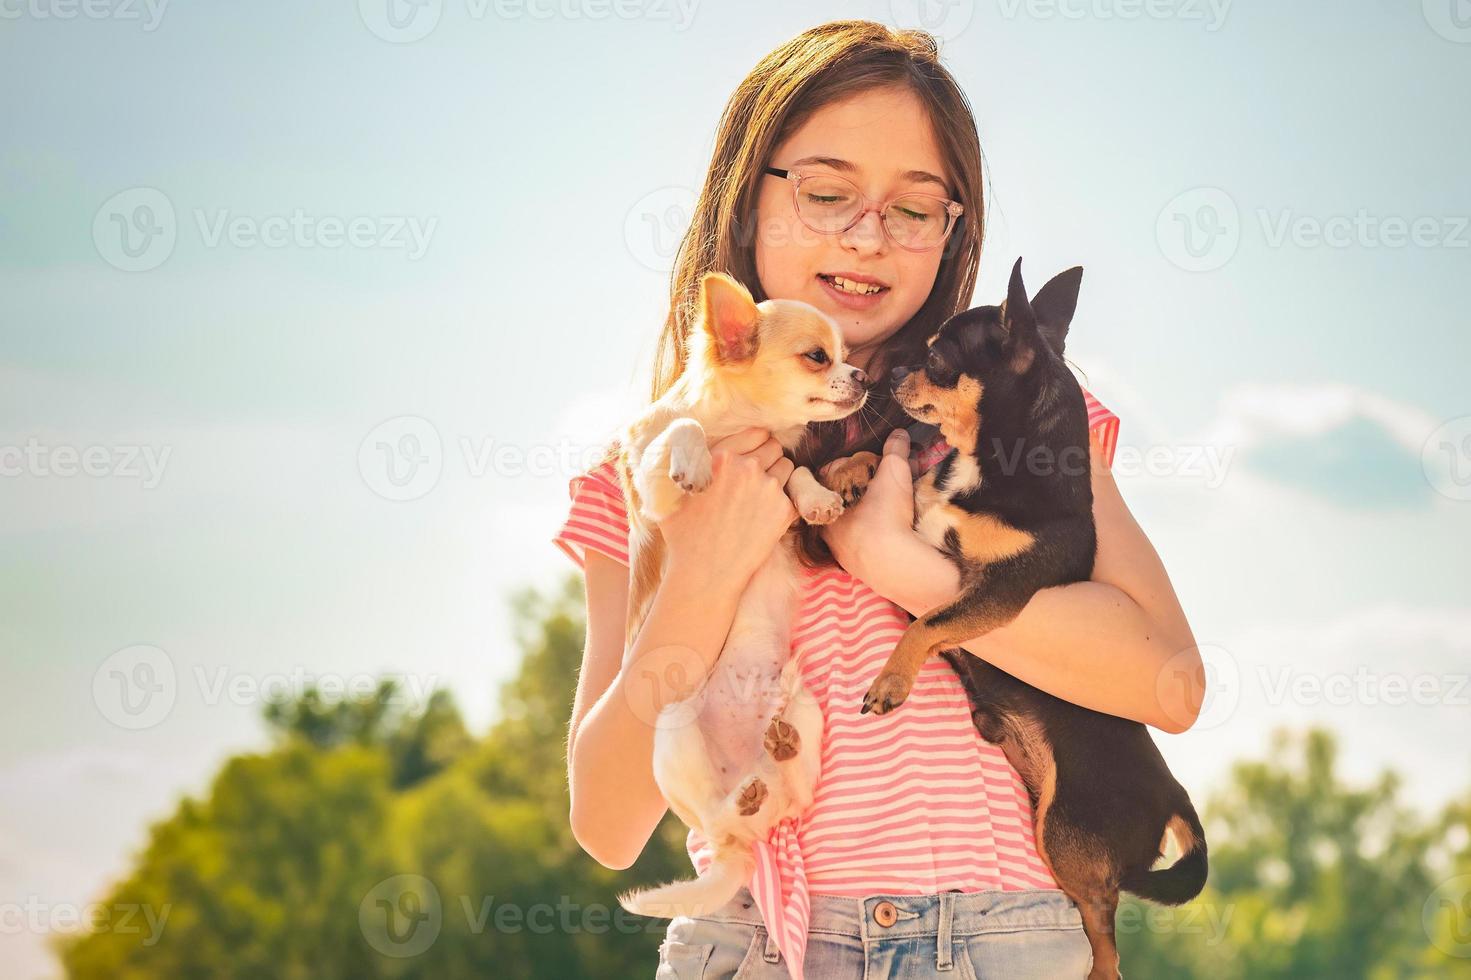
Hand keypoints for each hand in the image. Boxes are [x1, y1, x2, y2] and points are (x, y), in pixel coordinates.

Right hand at [661, 427, 796, 587]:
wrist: (705, 574)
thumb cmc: (684, 536)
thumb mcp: (670, 491)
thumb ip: (682, 462)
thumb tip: (683, 439)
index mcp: (720, 457)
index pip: (754, 433)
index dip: (754, 442)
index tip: (753, 451)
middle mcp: (747, 467)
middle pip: (772, 446)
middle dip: (766, 458)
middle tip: (755, 478)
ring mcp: (768, 488)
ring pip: (786, 466)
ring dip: (777, 476)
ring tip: (760, 497)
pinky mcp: (784, 509)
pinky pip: (792, 494)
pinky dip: (783, 502)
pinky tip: (766, 517)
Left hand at [819, 429, 918, 586]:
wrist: (893, 563)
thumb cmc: (885, 514)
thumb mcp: (894, 474)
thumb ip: (895, 451)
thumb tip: (899, 434)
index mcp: (827, 500)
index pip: (829, 474)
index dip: (848, 466)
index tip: (866, 466)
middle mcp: (826, 526)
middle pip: (838, 500)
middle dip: (856, 491)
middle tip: (877, 486)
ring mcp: (838, 550)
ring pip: (846, 525)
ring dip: (862, 515)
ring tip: (885, 508)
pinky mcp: (855, 567)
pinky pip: (858, 546)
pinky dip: (870, 537)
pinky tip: (887, 533)